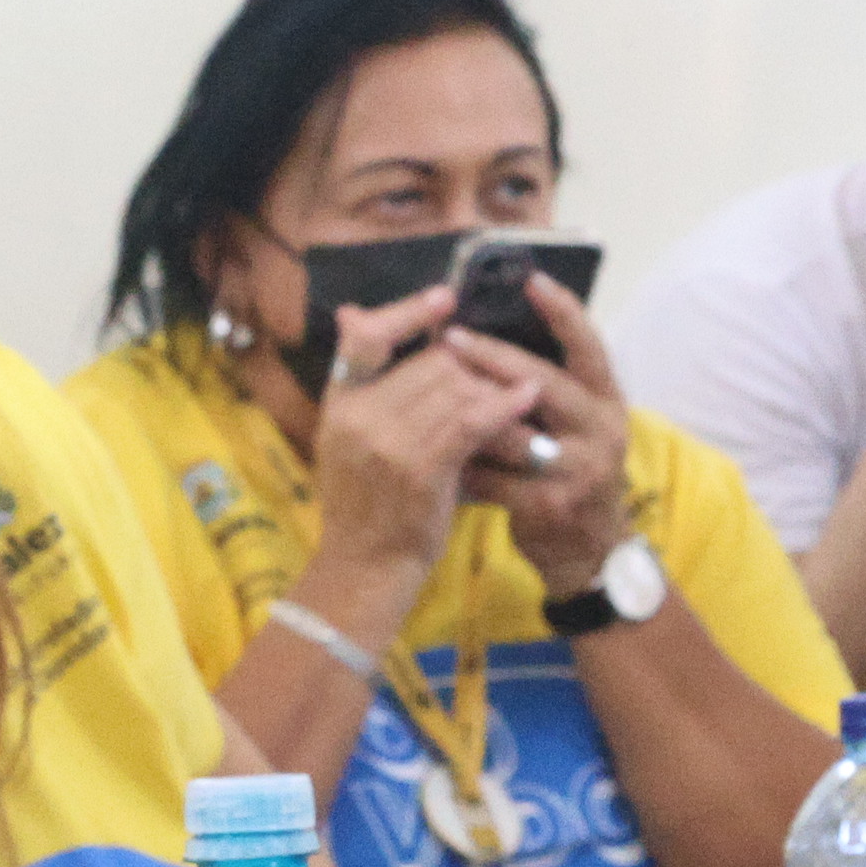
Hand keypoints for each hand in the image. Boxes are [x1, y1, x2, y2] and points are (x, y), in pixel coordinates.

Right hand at [296, 283, 533, 613]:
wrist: (364, 569)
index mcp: (338, 405)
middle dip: (470, 364)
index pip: (366, 338)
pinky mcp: (422, 468)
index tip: (446, 298)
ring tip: (522, 385)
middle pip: (429, 362)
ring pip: (456, 387)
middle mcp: (358, 417)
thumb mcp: (348, 440)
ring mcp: (388, 443)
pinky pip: (472, 419)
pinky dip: (504, 404)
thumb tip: (352, 312)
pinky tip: (527, 398)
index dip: (407, 312)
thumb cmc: (365, 506)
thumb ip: (361, 382)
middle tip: (497, 373)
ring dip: (494, 384)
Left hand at [466, 277, 641, 584]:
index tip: (532, 278)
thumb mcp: (572, 422)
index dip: (563, 311)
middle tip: (449, 337)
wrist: (587, 551)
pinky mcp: (550, 506)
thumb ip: (542, 381)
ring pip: (511, 431)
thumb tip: (492, 326)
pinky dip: (461, 465)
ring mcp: (580, 470)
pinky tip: (436, 455)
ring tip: (427, 393)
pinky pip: (492, 477)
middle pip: (542, 382)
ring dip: (466, 416)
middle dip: (492, 358)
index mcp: (606, 400)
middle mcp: (602, 429)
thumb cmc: (568, 471)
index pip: (588, 346)